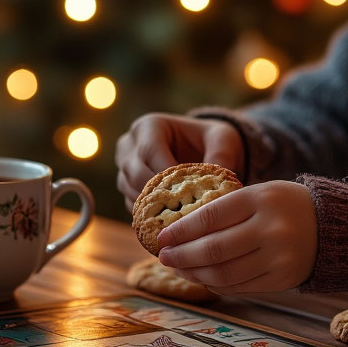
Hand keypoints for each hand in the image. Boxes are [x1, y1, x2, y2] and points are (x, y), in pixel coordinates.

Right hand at [115, 112, 244, 209]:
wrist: (202, 149)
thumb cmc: (211, 140)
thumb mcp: (223, 140)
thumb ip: (222, 155)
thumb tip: (220, 181)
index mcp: (149, 126)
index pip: (149, 150)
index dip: (166, 173)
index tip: (188, 191)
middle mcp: (130, 144)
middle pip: (134, 172)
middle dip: (158, 192)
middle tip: (183, 208)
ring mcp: (124, 166)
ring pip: (129, 189)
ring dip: (152, 205)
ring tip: (178, 216)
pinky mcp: (126, 186)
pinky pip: (131, 203)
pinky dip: (148, 213)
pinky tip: (169, 220)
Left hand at [156, 181, 316, 293]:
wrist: (333, 228)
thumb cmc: (285, 206)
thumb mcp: (258, 194)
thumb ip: (224, 209)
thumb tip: (179, 231)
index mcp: (260, 199)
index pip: (209, 217)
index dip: (180, 230)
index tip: (162, 236)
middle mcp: (270, 229)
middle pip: (213, 249)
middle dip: (182, 255)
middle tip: (164, 256)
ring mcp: (278, 257)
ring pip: (224, 273)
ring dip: (195, 274)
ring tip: (180, 269)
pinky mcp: (283, 279)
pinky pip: (240, 287)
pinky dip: (216, 285)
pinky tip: (203, 278)